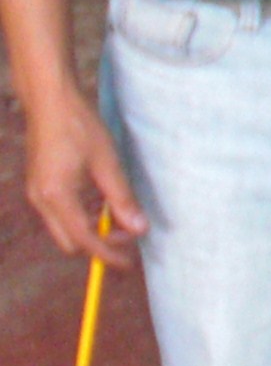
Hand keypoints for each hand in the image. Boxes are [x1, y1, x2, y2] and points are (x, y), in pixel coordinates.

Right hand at [22, 90, 144, 267]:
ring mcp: (36, 194)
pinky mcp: (39, 186)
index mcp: (56, 198)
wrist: (49, 101)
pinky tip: (101, 204)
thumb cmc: (80, 127)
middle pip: (70, 242)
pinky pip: (59, 214)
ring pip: (64, 229)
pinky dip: (81, 217)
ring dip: (90, 231)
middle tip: (129, 235)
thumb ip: (121, 198)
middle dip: (99, 246)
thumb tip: (138, 229)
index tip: (129, 264)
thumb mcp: (107, 163)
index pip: (85, 241)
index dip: (108, 255)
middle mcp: (41, 201)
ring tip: (119, 218)